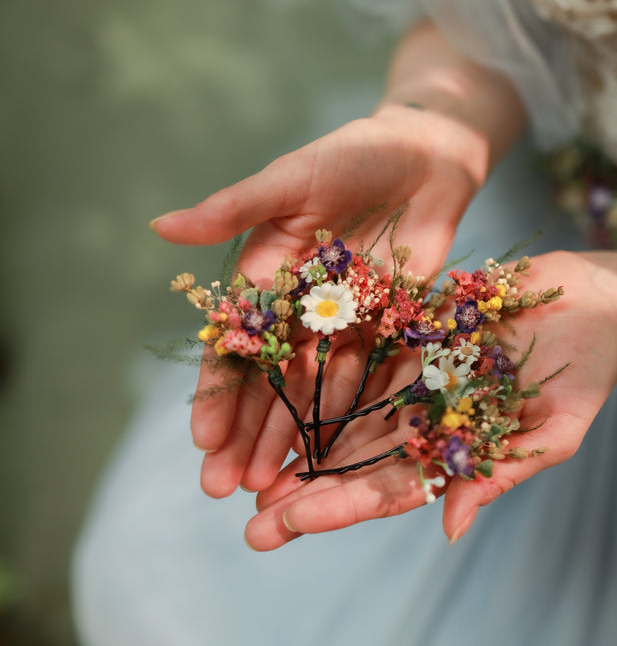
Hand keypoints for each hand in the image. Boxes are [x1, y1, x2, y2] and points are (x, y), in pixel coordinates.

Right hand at [151, 104, 489, 495]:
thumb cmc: (352, 155)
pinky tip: (334, 463)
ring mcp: (346, 326)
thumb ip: (233, 209)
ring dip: (291, 442)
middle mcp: (299, 311)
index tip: (204, 442)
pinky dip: (350, 422)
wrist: (427, 153)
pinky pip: (370, 383)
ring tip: (271, 492)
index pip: (235, 346)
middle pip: (268, 384)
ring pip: (313, 395)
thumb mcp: (290, 181)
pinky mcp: (392, 330)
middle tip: (224, 490)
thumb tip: (159, 226)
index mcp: (265, 278)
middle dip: (246, 436)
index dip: (219, 394)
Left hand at [244, 251, 616, 549]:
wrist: (592, 300)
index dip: (338, 507)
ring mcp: (407, 376)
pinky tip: (268, 391)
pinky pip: (350, 352)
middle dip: (303, 494)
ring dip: (295, 443)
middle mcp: (419, 418)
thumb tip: (451, 529)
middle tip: (250, 525)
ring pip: (340, 414)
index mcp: (451, 450)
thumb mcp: (556, 429)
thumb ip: (503, 473)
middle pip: (352, 462)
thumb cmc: (587, 369)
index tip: (290, 524)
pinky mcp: (401, 330)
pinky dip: (311, 374)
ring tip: (244, 472)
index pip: (387, 489)